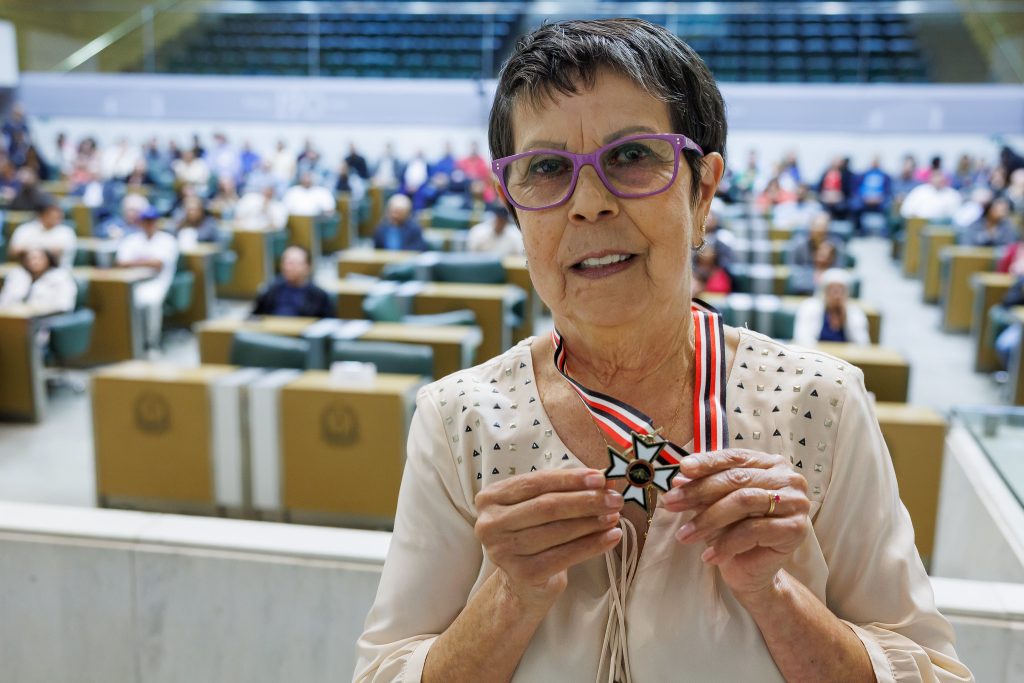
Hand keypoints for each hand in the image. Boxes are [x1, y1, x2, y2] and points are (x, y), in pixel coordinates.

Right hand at [474, 469, 622, 612]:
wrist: (524, 578)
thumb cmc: (534, 532)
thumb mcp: (541, 504)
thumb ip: (566, 490)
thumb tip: (604, 482)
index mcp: (490, 498)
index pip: (536, 482)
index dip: (570, 479)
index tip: (600, 478)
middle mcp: (490, 524)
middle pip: (546, 507)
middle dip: (585, 501)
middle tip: (614, 499)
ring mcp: (502, 551)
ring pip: (556, 531)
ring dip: (591, 523)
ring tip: (614, 516)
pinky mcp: (521, 574)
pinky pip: (563, 557)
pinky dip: (592, 546)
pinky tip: (611, 537)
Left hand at [662, 449, 810, 597]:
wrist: (754, 570)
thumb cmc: (734, 531)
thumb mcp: (714, 505)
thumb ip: (701, 489)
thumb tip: (677, 479)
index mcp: (770, 464)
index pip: (734, 457)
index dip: (706, 462)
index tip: (681, 469)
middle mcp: (788, 478)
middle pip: (736, 479)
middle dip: (699, 491)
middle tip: (670, 503)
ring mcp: (796, 502)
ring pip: (743, 502)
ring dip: (708, 519)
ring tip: (684, 535)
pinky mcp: (796, 529)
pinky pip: (754, 531)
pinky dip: (726, 543)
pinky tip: (709, 556)